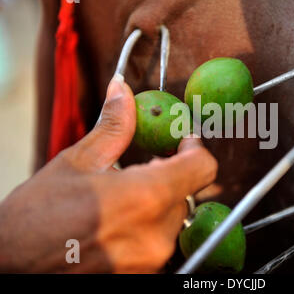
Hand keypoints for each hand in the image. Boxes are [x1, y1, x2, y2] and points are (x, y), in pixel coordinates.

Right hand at [0, 74, 217, 272]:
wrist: (10, 270)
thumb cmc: (34, 219)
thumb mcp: (76, 163)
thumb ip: (113, 127)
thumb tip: (123, 91)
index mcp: (144, 197)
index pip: (202, 167)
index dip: (195, 148)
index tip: (183, 140)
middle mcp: (156, 234)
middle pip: (186, 192)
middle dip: (167, 175)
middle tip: (139, 167)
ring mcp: (152, 261)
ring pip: (172, 217)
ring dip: (155, 202)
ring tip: (118, 200)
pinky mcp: (145, 276)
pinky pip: (158, 241)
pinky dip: (146, 226)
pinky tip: (116, 223)